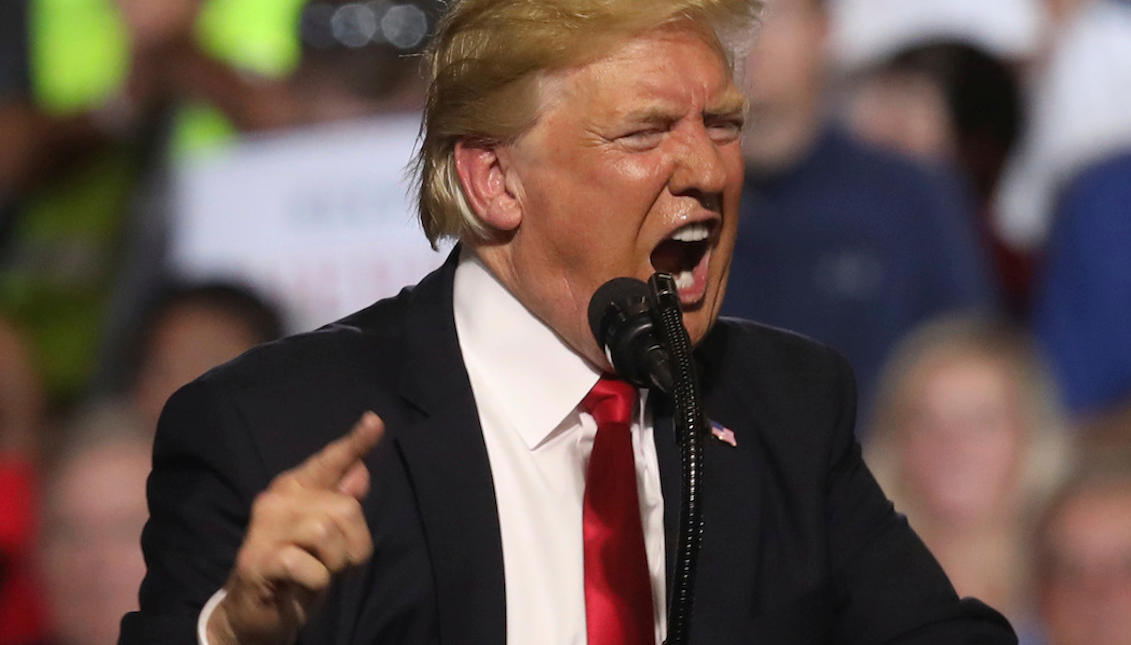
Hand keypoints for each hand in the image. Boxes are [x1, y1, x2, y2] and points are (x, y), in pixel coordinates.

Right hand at [207, 412, 384, 644]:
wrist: (256, 613)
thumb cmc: (299, 569)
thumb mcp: (328, 537)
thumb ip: (340, 503)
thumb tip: (360, 470)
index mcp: (295, 488)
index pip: (330, 461)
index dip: (355, 442)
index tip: (375, 420)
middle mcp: (277, 500)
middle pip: (345, 507)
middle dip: (353, 544)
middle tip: (333, 563)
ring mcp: (264, 529)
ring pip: (326, 532)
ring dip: (335, 563)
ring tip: (317, 572)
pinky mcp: (257, 560)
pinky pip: (309, 564)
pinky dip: (317, 581)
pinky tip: (301, 584)